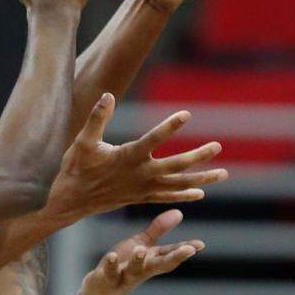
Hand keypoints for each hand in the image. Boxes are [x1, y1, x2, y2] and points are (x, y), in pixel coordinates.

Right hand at [49, 93, 227, 219]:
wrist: (71, 199)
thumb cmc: (76, 168)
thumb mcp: (82, 141)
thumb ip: (96, 118)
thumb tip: (107, 94)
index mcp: (127, 157)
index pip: (153, 139)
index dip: (170, 126)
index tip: (187, 114)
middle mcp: (139, 174)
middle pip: (175, 166)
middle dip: (198, 156)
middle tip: (218, 146)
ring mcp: (142, 188)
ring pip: (177, 185)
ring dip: (201, 179)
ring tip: (223, 173)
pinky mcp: (140, 197)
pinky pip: (167, 197)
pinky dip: (184, 195)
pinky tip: (200, 192)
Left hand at [80, 209, 202, 294]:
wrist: (100, 290)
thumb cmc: (124, 263)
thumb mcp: (141, 244)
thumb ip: (159, 230)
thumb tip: (179, 212)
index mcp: (151, 259)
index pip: (171, 253)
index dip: (186, 249)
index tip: (201, 244)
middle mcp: (142, 269)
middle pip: (161, 264)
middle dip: (175, 257)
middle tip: (189, 250)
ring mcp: (125, 275)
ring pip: (135, 269)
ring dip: (138, 261)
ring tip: (141, 251)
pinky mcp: (106, 279)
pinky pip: (109, 272)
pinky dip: (111, 265)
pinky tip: (112, 256)